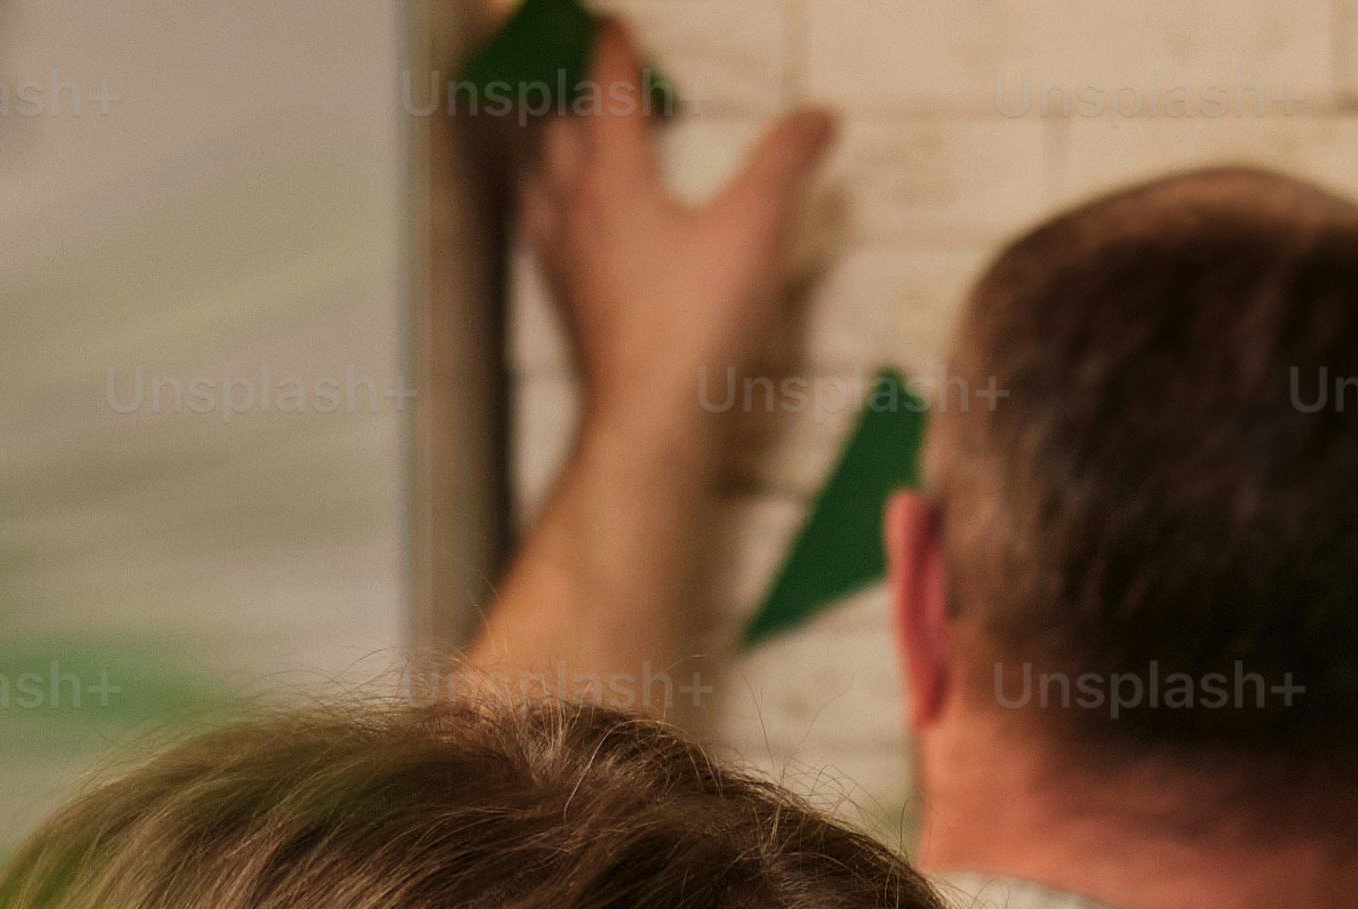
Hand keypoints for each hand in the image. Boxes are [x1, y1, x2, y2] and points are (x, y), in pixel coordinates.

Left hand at [508, 20, 833, 441]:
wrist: (651, 420)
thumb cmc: (697, 322)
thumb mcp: (756, 228)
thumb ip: (786, 164)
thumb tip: (819, 116)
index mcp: (613, 179)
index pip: (607, 96)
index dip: (613, 54)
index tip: (613, 27)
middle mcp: (575, 212)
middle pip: (557, 134)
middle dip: (571, 97)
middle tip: (587, 80)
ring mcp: (565, 264)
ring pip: (538, 186)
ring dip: (546, 153)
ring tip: (557, 140)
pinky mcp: (568, 309)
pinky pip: (542, 241)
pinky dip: (547, 214)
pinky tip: (561, 230)